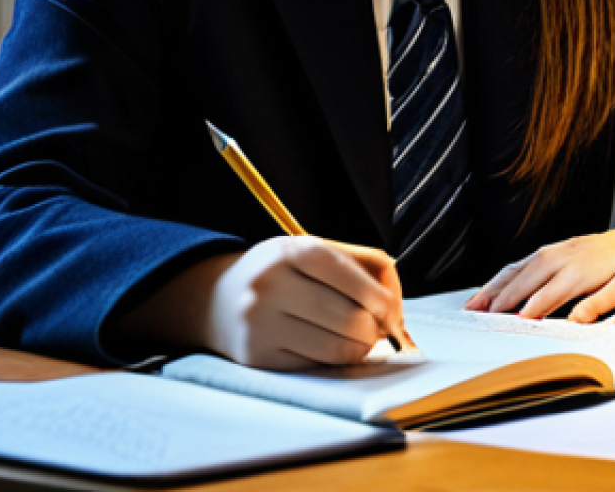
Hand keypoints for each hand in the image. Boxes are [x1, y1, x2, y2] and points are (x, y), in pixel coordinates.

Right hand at [115, 235, 406, 369]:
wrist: (218, 299)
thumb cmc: (283, 272)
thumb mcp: (315, 249)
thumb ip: (364, 263)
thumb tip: (396, 305)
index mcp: (290, 251)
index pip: (349, 276)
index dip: (380, 297)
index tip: (391, 310)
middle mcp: (271, 285)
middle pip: (349, 317)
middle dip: (375, 327)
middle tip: (377, 328)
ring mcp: (261, 324)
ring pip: (337, 348)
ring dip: (360, 348)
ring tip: (359, 338)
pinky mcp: (258, 357)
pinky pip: (316, 367)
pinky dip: (336, 361)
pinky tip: (333, 348)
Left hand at [464, 218, 614, 323]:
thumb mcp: (595, 259)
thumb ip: (560, 274)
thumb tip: (515, 296)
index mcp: (580, 248)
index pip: (532, 262)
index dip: (504, 282)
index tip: (477, 304)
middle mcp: (599, 252)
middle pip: (551, 269)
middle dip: (519, 290)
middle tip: (493, 312)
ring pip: (585, 279)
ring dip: (553, 297)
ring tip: (528, 315)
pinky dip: (606, 308)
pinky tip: (588, 321)